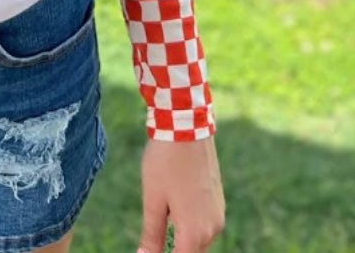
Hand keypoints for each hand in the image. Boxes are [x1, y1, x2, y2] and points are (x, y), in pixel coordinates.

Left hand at [138, 136, 224, 252]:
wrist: (187, 128)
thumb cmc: (165, 163)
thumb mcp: (152, 199)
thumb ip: (151, 235)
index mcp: (194, 233)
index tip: (150, 248)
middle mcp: (212, 229)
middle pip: (191, 252)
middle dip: (173, 249)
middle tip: (152, 239)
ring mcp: (218, 215)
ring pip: (198, 240)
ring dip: (181, 238)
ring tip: (162, 216)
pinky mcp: (218, 202)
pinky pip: (204, 224)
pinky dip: (189, 225)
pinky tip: (173, 206)